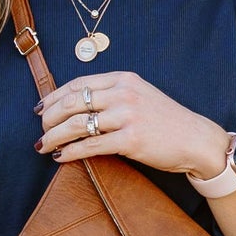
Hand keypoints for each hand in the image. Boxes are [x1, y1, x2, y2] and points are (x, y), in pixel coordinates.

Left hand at [37, 70, 231, 179]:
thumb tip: (76, 104)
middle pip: (72, 102)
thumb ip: (113, 94)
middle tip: (40, 130)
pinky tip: (60, 157)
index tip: (40, 108)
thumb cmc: (166, 121)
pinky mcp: (131, 140)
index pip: (78, 84)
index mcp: (124, 78)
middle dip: (49, 118)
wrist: (196, 139)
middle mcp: (124, 93)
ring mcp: (127, 116)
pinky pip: (91, 145)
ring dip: (54, 136)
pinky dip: (70, 152)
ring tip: (43, 145)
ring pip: (77, 124)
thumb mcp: (140, 95)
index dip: (54, 96)